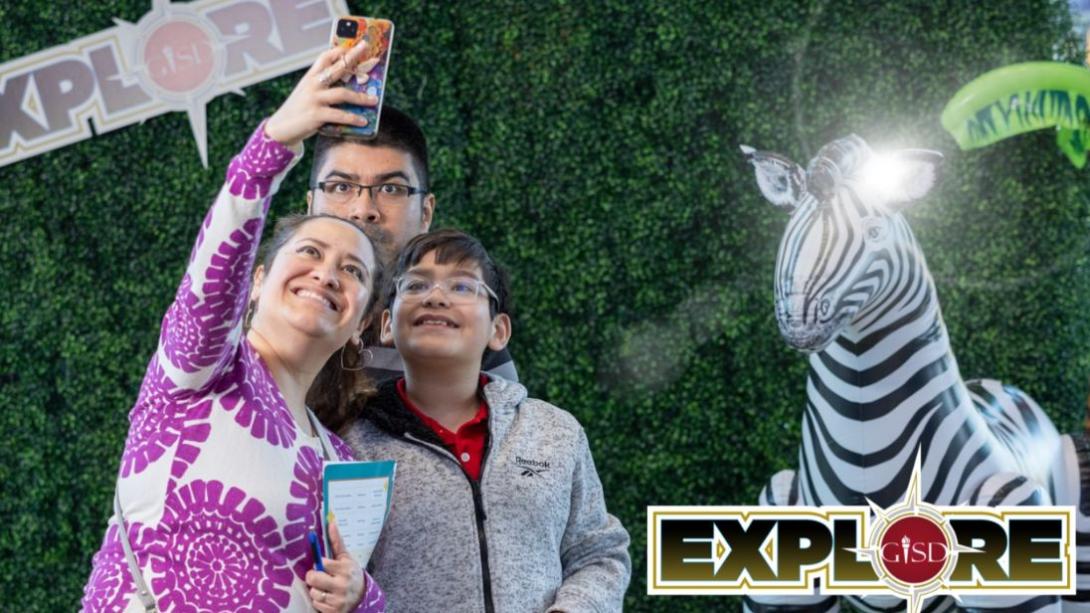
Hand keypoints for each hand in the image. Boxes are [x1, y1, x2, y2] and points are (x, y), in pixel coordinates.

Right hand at [265, 44, 379, 146]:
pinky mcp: (316, 115)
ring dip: (361, 97)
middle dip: (352, 57)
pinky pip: (339, 115)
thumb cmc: (298, 109)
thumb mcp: (307, 92)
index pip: (324, 57)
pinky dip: (353, 118)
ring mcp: (314, 99)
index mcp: (310, 77)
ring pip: (342, 93)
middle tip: (366, 48)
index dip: (339, 51)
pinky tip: (363, 121)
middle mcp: (312, 85)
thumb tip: (347, 83)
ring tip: (375, 100)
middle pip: (336, 68)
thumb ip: (321, 86)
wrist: (281, 128)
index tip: (353, 46)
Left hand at [306, 515, 364, 612]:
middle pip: (313, 579)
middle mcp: (342, 585)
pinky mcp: (333, 611)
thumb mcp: (346, 558)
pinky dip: (319, 601)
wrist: (362, 597)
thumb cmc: (351, 574)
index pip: (322, 563)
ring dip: (316, 590)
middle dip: (313, 577)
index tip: (326, 566)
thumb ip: (337, 542)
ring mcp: (338, 600)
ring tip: (325, 589)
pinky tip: (328, 598)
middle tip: (319, 577)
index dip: (321, 565)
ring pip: (313, 592)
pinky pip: (316, 604)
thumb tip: (331, 522)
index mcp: (345, 569)